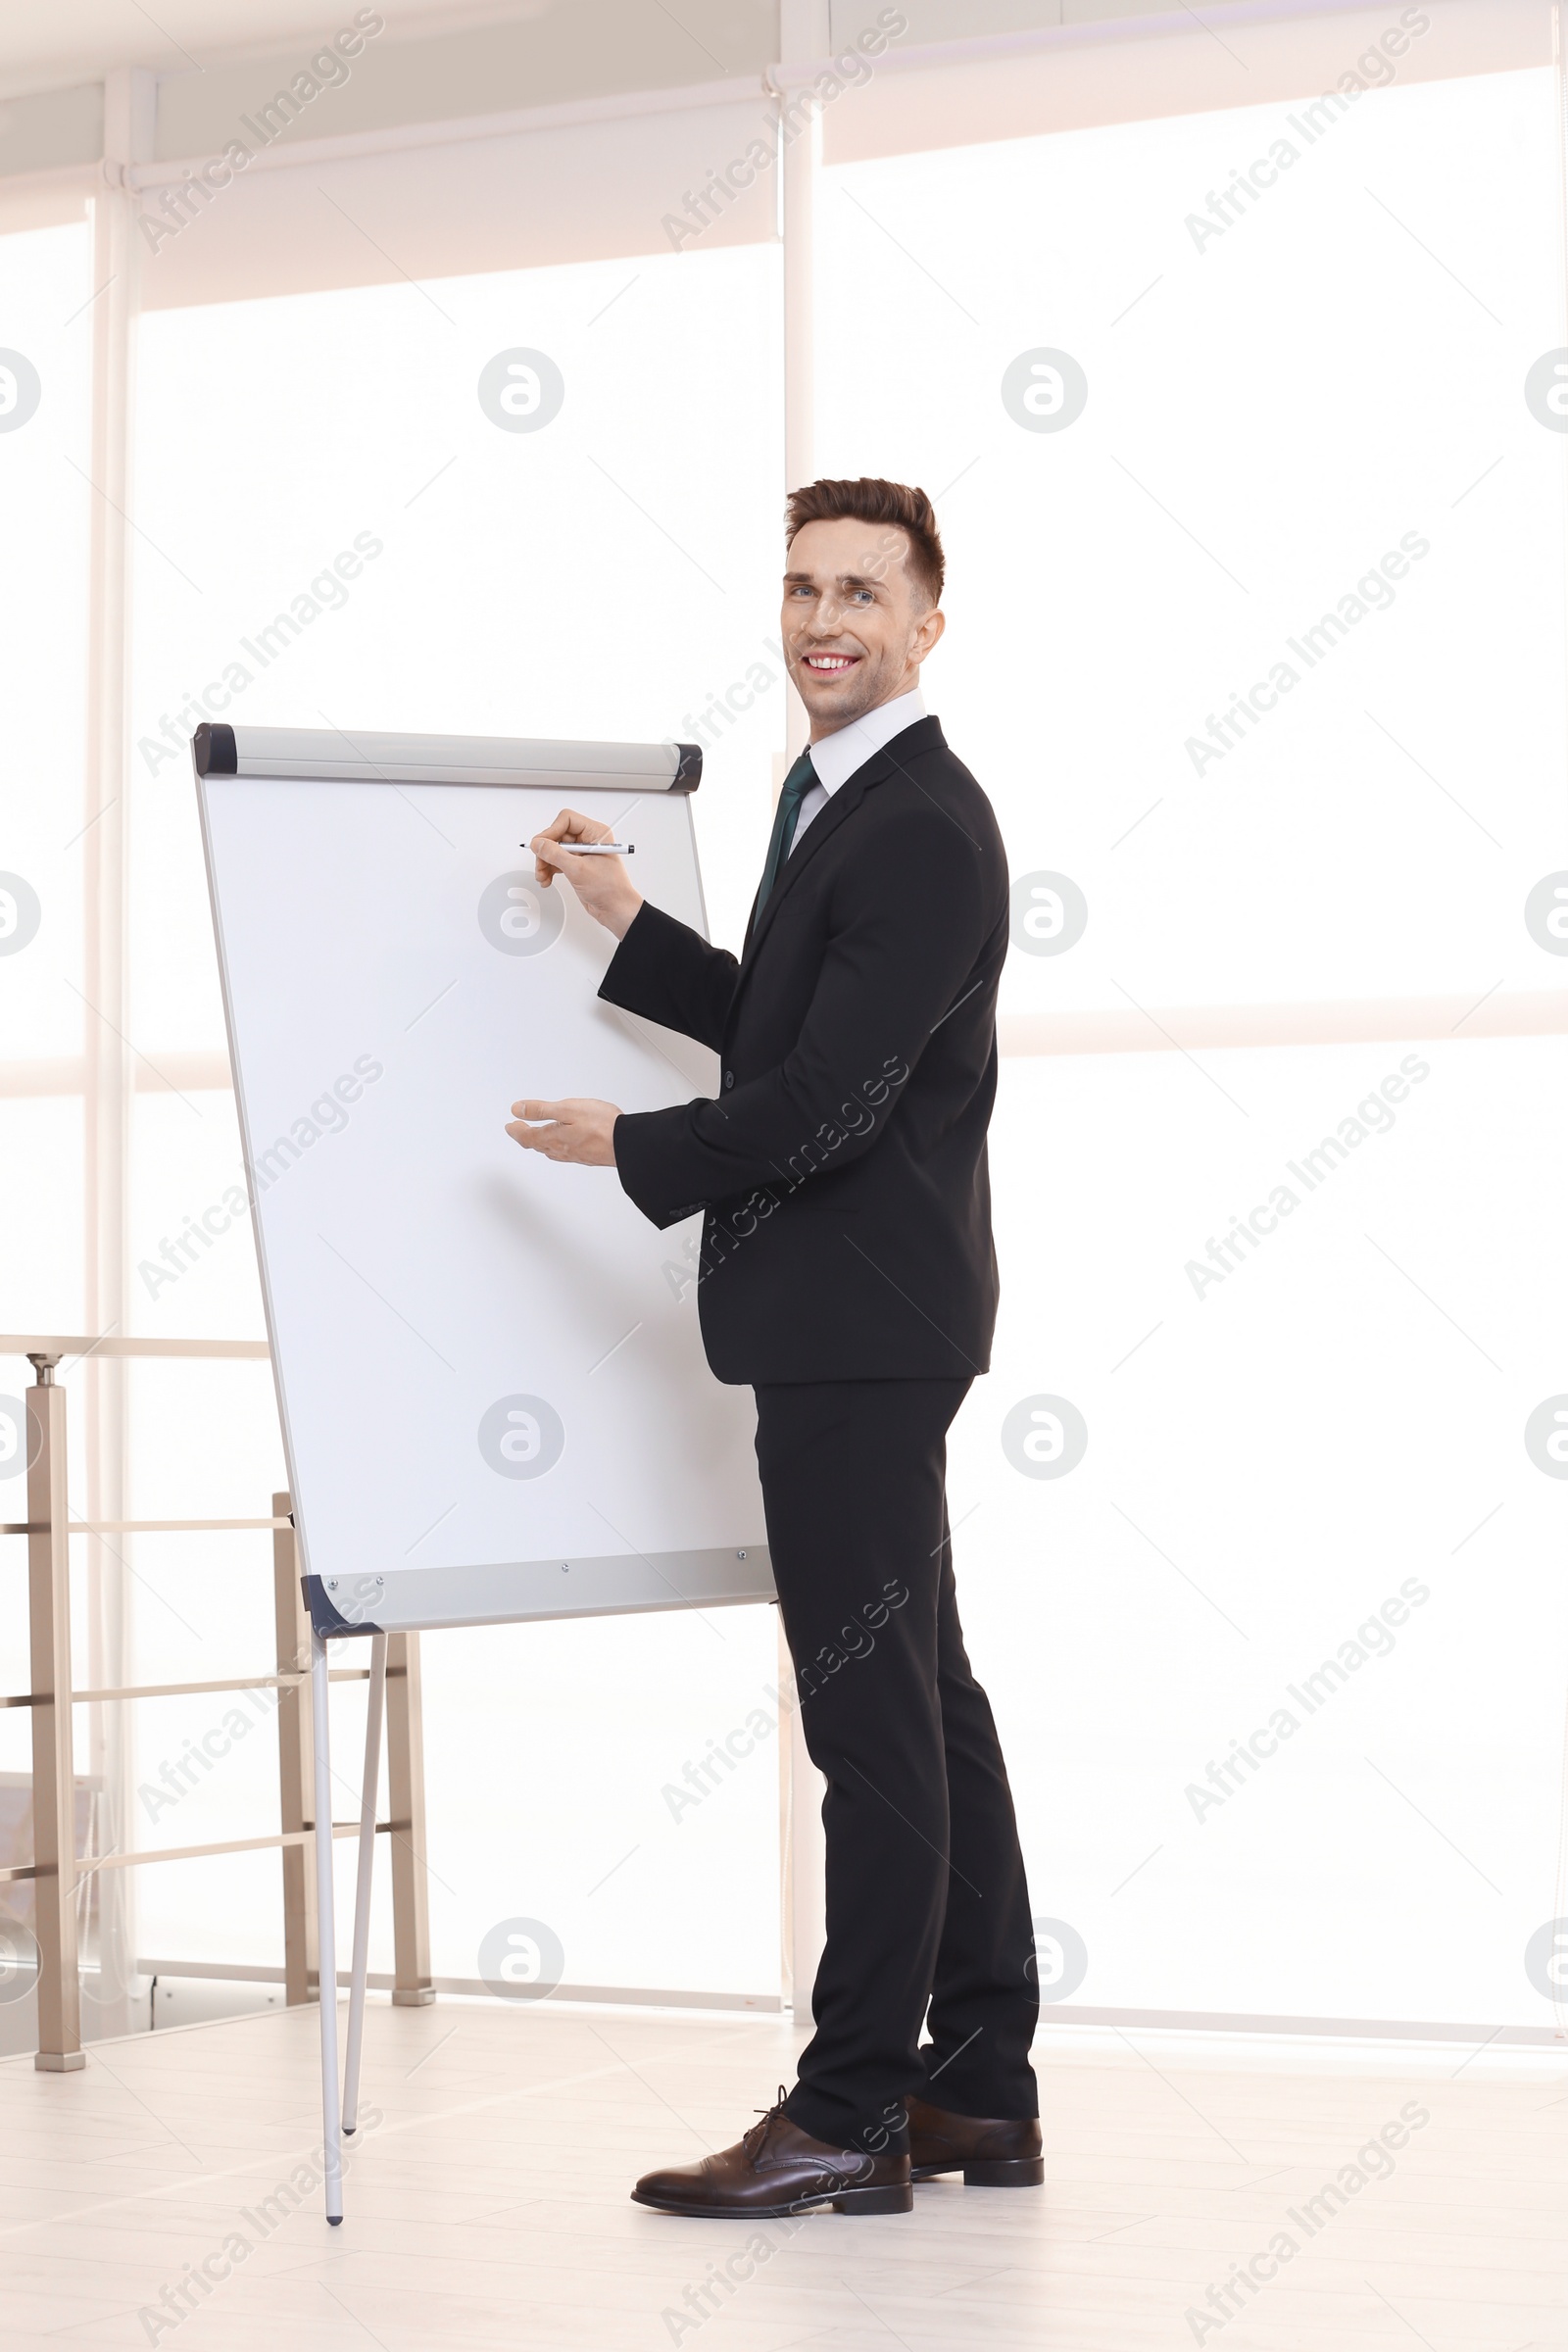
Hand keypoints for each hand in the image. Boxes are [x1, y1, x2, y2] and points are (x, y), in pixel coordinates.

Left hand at [506, 1097, 620, 1166]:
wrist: (627, 1144)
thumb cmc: (601, 1125)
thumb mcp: (567, 1109)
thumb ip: (540, 1110)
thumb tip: (517, 1110)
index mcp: (553, 1137)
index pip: (527, 1136)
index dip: (515, 1130)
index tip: (509, 1126)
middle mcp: (562, 1150)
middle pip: (537, 1145)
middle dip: (525, 1137)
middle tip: (518, 1131)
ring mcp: (575, 1155)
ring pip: (550, 1151)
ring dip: (540, 1144)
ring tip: (536, 1138)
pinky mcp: (588, 1157)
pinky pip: (564, 1154)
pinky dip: (555, 1148)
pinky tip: (562, 1146)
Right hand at [531, 809, 643, 940]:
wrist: (616, 909)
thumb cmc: (610, 889)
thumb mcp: (578, 870)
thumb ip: (555, 854)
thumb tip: (539, 843)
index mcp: (596, 833)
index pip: (567, 820)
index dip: (551, 831)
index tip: (541, 845)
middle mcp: (589, 840)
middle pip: (557, 835)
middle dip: (546, 850)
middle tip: (540, 863)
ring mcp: (582, 852)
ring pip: (554, 849)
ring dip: (545, 861)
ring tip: (542, 875)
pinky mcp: (577, 864)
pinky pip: (557, 860)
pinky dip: (549, 868)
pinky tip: (547, 878)